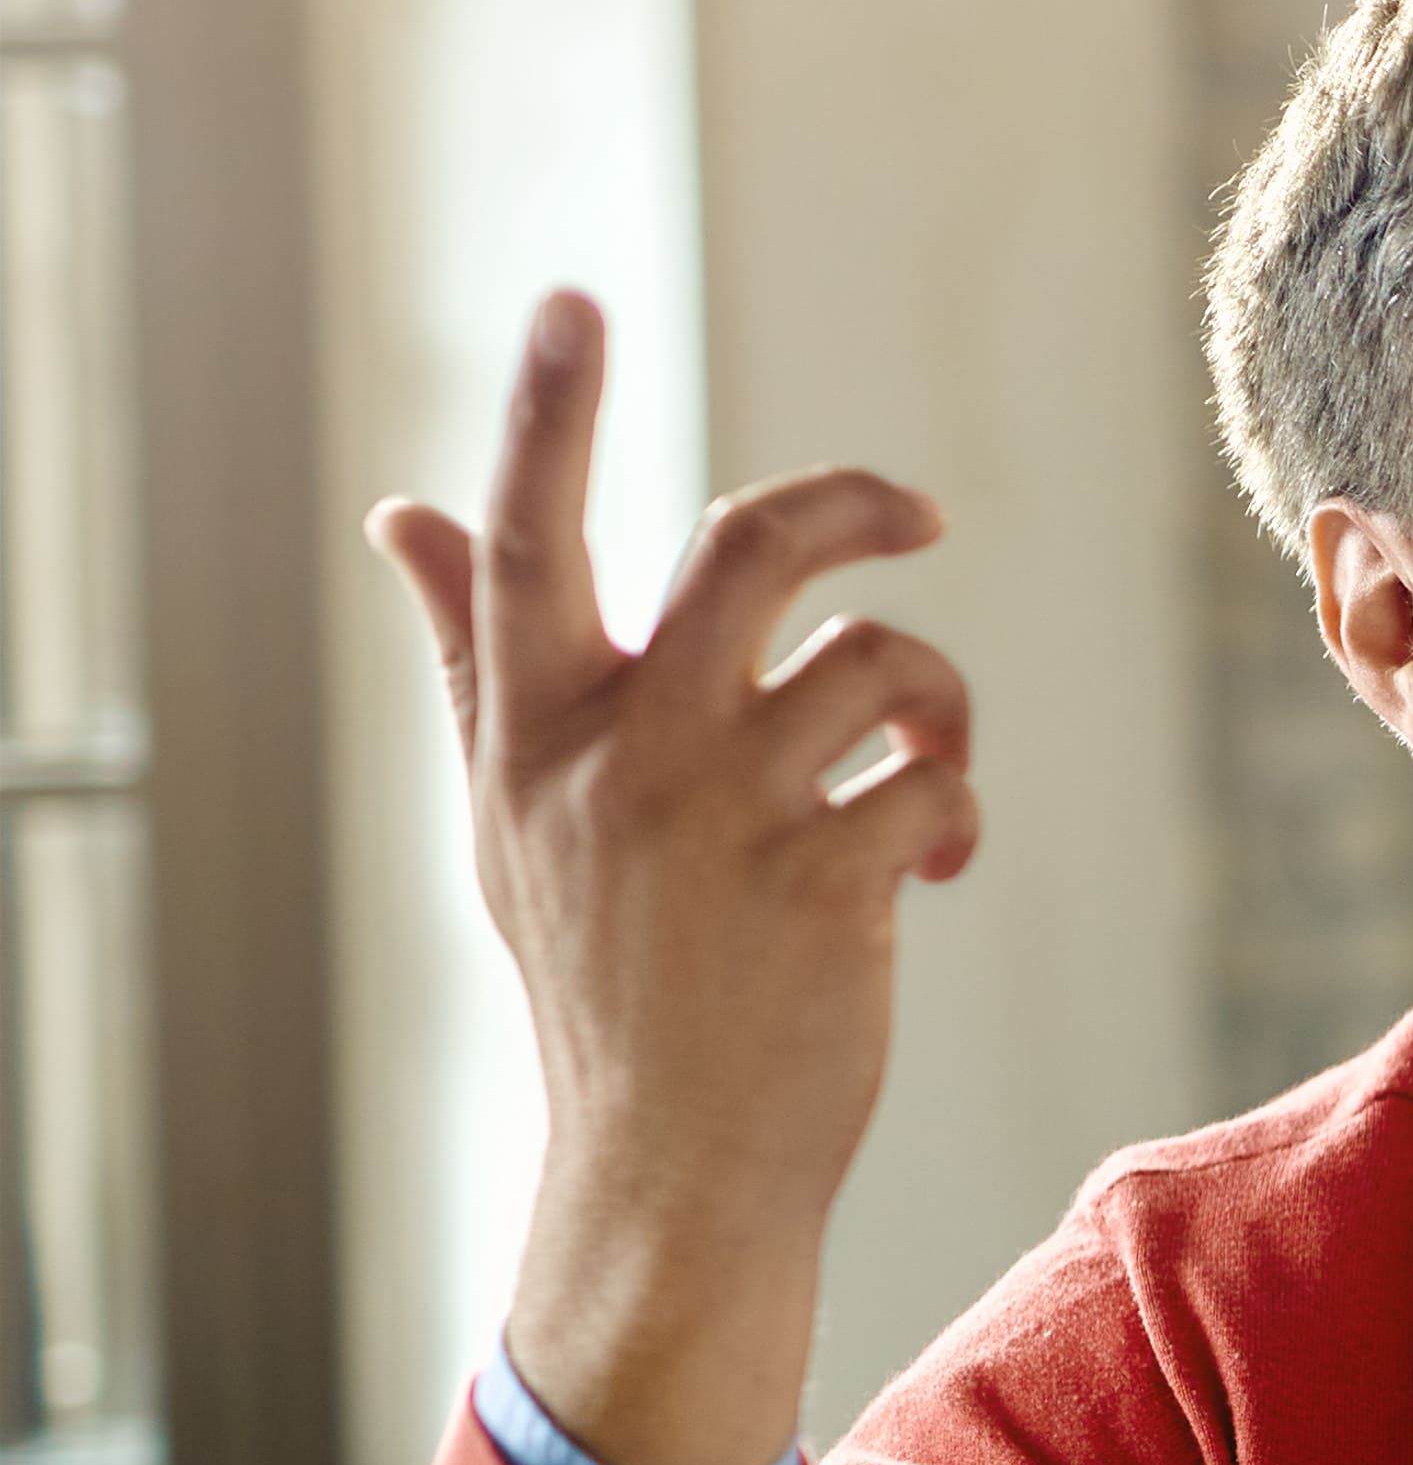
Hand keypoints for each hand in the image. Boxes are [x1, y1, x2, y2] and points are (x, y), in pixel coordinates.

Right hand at [384, 290, 971, 1464]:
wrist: (668, 1163)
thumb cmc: (600, 971)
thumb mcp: (510, 813)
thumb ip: (473, 654)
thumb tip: (403, 514)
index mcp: (535, 730)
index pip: (531, 537)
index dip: (550, 411)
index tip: (568, 301)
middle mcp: (622, 757)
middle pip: (750, 546)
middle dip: (852, 507)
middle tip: (917, 519)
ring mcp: (727, 820)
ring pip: (877, 662)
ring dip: (934, 698)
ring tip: (925, 760)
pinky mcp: (832, 886)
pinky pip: (938, 781)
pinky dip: (958, 810)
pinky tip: (935, 865)